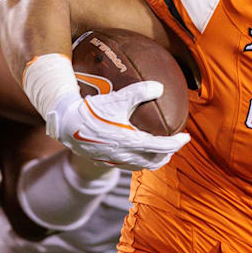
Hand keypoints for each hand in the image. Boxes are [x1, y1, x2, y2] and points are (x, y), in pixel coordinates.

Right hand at [47, 81, 189, 171]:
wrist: (65, 124)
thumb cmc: (92, 110)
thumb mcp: (117, 98)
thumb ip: (139, 91)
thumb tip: (160, 87)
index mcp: (131, 141)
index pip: (162, 146)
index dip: (177, 143)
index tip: (186, 137)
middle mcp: (124, 155)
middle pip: (154, 161)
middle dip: (167, 155)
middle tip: (174, 145)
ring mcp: (114, 160)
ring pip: (141, 166)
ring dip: (153, 160)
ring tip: (159, 151)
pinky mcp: (104, 161)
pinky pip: (127, 165)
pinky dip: (139, 161)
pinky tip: (136, 151)